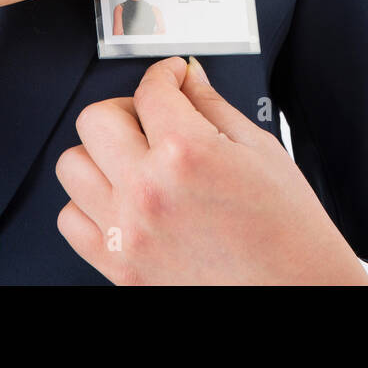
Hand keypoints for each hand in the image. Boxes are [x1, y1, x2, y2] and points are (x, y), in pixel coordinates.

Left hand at [56, 56, 367, 284]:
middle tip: (150, 115)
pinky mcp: (119, 266)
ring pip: (72, 164)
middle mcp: (148, 190)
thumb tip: (188, 79)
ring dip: (100, 153)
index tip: (170, 77)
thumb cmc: (289, 234)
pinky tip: (121, 198)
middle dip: (125, 107)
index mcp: (187, 153)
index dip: (164, 74)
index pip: (151, 90)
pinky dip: (89, 202)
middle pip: (95, 119)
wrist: (296, 293)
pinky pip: (71, 219)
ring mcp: (128, 230)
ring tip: (133, 158)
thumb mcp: (261, 151)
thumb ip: (214, 106)